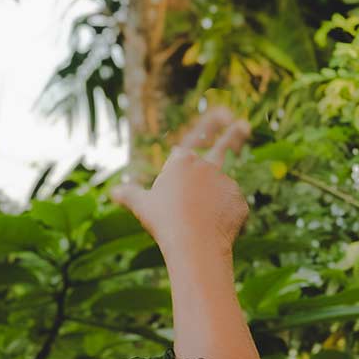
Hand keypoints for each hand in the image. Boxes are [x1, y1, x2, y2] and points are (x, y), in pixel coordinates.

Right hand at [111, 107, 251, 254]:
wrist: (194, 244)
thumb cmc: (164, 222)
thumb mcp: (142, 207)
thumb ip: (130, 195)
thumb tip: (114, 192)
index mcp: (182, 162)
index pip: (196, 137)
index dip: (210, 124)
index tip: (223, 114)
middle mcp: (206, 166)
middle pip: (224, 148)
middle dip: (236, 134)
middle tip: (244, 124)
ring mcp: (226, 183)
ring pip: (220, 190)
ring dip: (214, 202)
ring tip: (199, 222)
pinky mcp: (239, 201)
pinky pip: (230, 208)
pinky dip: (223, 217)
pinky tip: (212, 230)